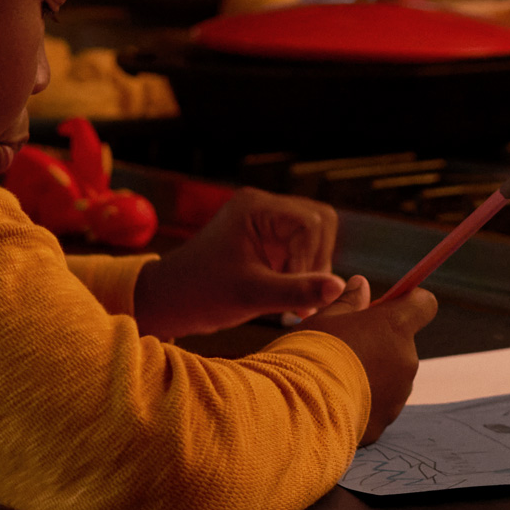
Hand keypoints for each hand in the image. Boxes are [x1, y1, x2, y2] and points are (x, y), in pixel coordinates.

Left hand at [131, 188, 346, 339]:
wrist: (169, 300)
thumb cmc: (201, 294)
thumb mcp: (251, 295)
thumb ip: (297, 290)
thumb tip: (340, 287)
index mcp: (256, 207)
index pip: (312, 222)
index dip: (312, 258)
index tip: (297, 293)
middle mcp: (263, 206)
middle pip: (321, 222)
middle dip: (317, 261)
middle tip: (302, 298)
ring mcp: (266, 221)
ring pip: (316, 236)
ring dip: (313, 268)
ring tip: (294, 302)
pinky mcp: (268, 239)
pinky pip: (303, 248)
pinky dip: (303, 273)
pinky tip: (289, 298)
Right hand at [298, 277, 436, 443]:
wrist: (297, 409)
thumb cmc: (309, 355)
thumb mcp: (324, 319)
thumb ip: (348, 302)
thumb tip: (361, 284)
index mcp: (394, 327)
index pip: (423, 304)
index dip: (406, 302)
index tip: (384, 306)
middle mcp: (405, 360)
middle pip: (401, 343)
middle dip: (379, 342)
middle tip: (343, 346)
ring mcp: (398, 394)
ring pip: (390, 376)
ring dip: (371, 373)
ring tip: (333, 378)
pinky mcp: (384, 421)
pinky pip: (377, 404)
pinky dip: (362, 400)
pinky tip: (333, 401)